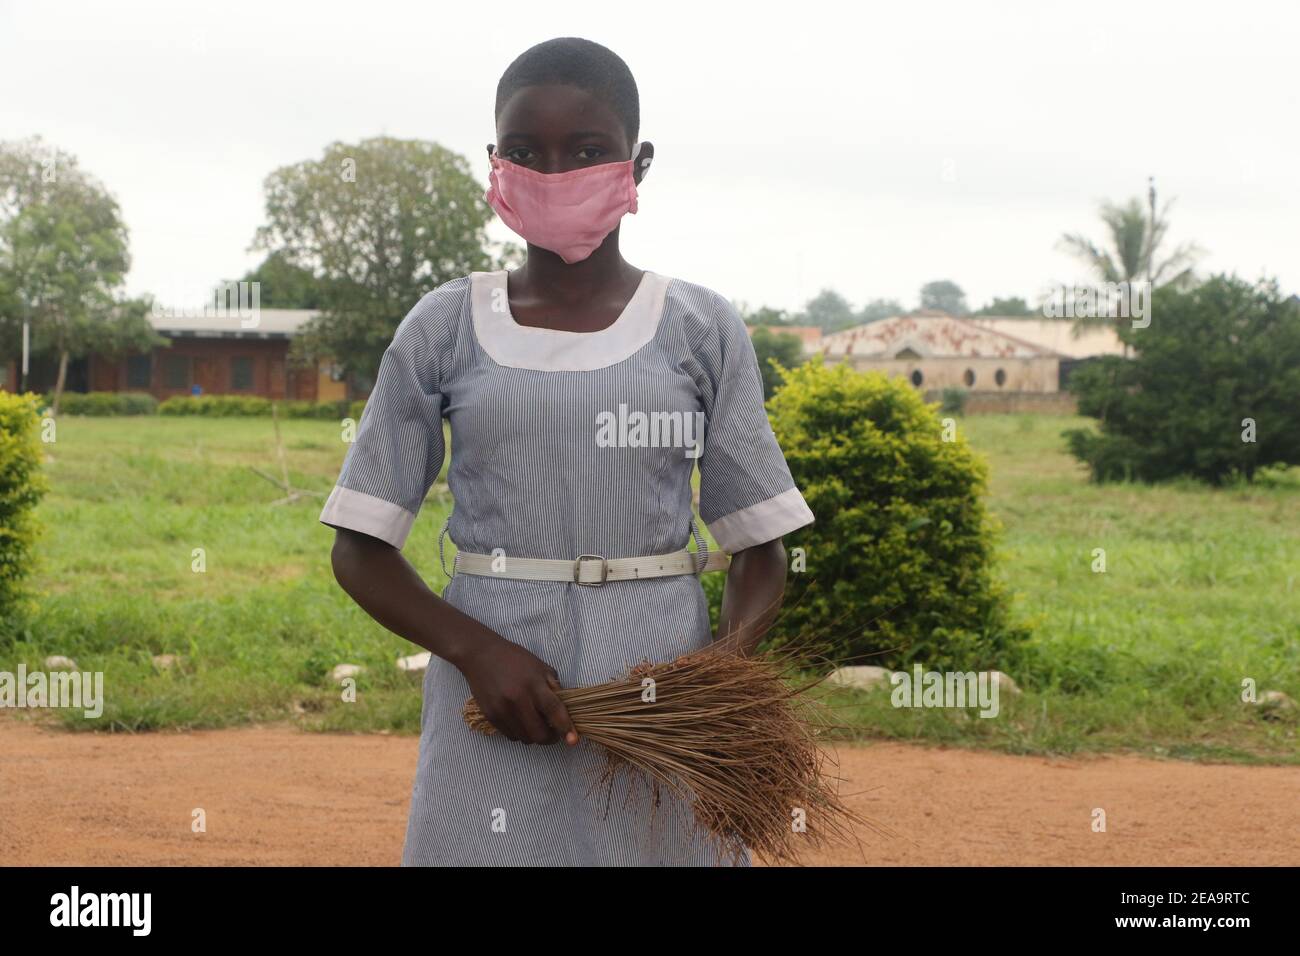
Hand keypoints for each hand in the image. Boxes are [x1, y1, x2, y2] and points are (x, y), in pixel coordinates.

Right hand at [457, 637, 578, 745]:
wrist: (481, 656)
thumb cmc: (515, 659)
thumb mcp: (540, 667)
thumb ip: (554, 687)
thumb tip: (565, 710)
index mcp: (534, 684)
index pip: (554, 710)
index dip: (566, 728)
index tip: (573, 740)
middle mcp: (518, 699)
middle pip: (539, 733)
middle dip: (550, 738)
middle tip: (553, 732)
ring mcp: (502, 709)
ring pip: (525, 738)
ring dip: (534, 736)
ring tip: (535, 723)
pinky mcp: (490, 716)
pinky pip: (511, 736)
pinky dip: (520, 733)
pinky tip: (520, 721)